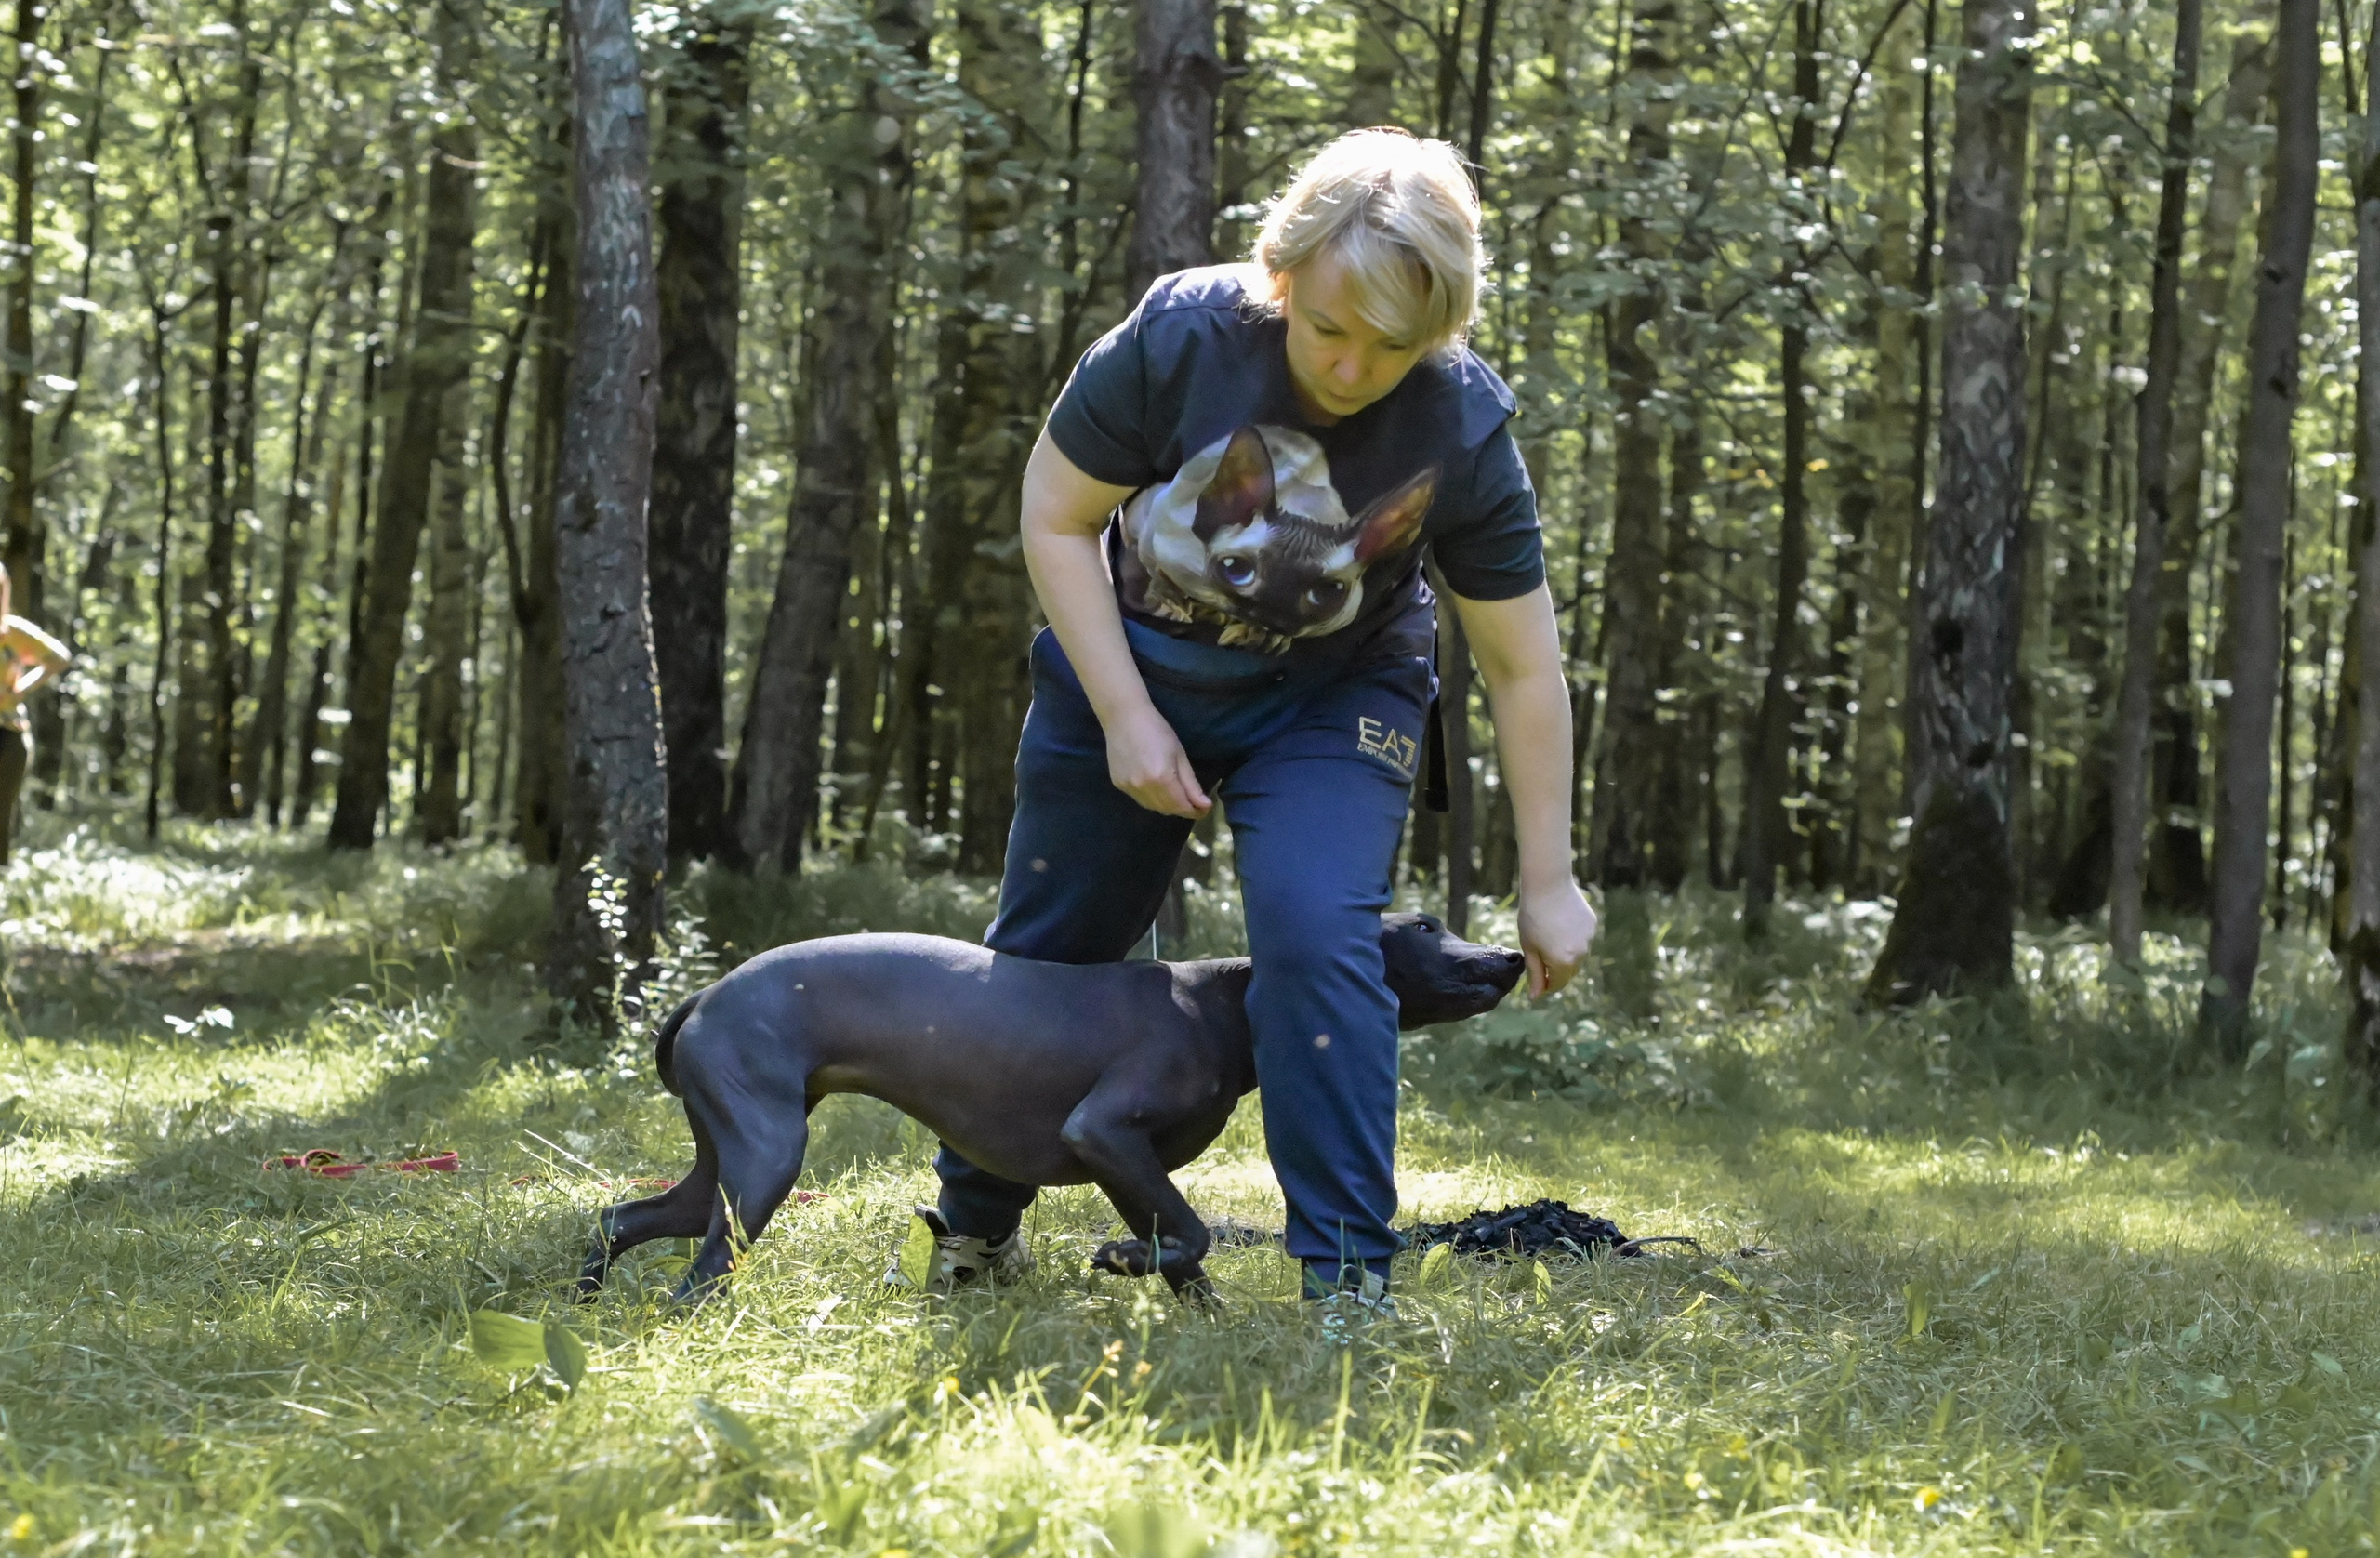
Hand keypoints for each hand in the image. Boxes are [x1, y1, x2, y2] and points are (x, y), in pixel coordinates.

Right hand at [1105, 705, 1211, 818]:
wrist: (1123, 717)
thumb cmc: (1156, 729)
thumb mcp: (1179, 755)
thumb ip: (1191, 784)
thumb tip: (1204, 805)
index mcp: (1161, 778)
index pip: (1181, 806)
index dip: (1195, 811)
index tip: (1205, 809)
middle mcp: (1143, 787)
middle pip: (1167, 810)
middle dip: (1182, 809)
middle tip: (1194, 803)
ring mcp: (1128, 787)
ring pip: (1152, 807)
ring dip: (1166, 805)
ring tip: (1176, 794)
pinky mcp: (1118, 784)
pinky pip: (1139, 799)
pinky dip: (1151, 798)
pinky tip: (1155, 786)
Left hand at [1517, 880, 1596, 998]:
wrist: (1547, 885)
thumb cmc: (1532, 917)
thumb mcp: (1529, 948)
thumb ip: (1535, 974)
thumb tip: (1536, 997)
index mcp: (1563, 963)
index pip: (1557, 984)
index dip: (1546, 985)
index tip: (1537, 981)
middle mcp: (1580, 954)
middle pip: (1568, 970)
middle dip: (1555, 968)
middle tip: (1540, 952)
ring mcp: (1589, 939)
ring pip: (1577, 954)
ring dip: (1565, 951)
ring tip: (1549, 932)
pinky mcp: (1592, 924)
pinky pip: (1582, 938)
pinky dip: (1572, 936)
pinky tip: (1561, 922)